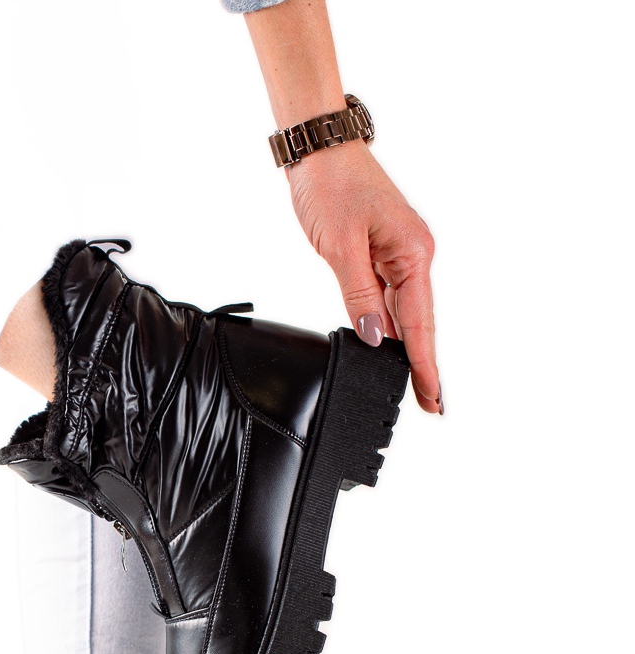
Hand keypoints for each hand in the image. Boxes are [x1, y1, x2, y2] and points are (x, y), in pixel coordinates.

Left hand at [287, 141, 440, 412]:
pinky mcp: (381, 252)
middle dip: (421, 363)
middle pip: (419, 322)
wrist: (319, 149)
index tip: (434, 398)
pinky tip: (385, 346)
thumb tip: (376, 336)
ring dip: (405, 346)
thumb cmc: (331, 185)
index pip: (421, 323)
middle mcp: (413, 255)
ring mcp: (398, 253)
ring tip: (411, 384)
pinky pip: (389, 297)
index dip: (425, 365)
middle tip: (429, 404)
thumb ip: (359, 295)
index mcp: (413, 253)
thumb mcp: (341, 246)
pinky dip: (389, 323)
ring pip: (403, 311)